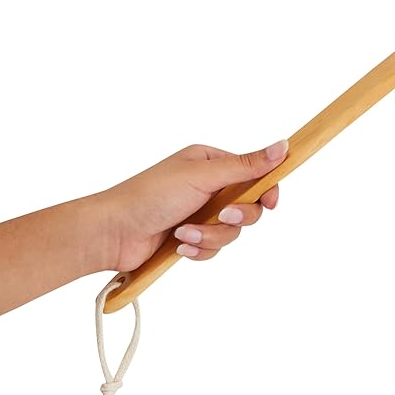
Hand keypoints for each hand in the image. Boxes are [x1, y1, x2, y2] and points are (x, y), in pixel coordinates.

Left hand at [101, 140, 287, 271]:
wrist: (113, 233)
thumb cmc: (150, 195)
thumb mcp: (203, 176)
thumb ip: (246, 166)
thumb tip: (282, 146)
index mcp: (211, 163)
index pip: (254, 173)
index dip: (266, 189)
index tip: (269, 202)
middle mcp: (208, 186)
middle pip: (248, 206)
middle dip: (234, 218)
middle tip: (221, 216)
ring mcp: (200, 213)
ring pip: (231, 232)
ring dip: (209, 236)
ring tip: (184, 233)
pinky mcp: (191, 237)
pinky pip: (214, 248)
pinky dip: (198, 249)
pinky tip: (178, 245)